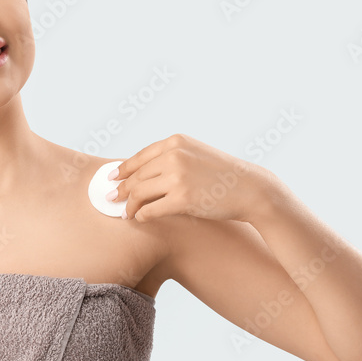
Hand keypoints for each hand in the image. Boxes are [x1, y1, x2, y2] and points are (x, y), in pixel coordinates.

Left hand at [109, 133, 281, 223]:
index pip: (140, 156)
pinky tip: (140, 218)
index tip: (112, 178)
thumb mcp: (196, 154)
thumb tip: (141, 172)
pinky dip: (141, 215)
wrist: (250, 189)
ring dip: (129, 204)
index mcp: (176, 142)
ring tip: (125, 212)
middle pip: (137, 176)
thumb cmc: (223, 175)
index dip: (123, 169)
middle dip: (122, 189)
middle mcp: (174, 156)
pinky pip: (151, 209)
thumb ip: (171, 157)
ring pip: (139, 192)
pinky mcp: (182, 199)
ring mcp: (178, 177)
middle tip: (113, 199)